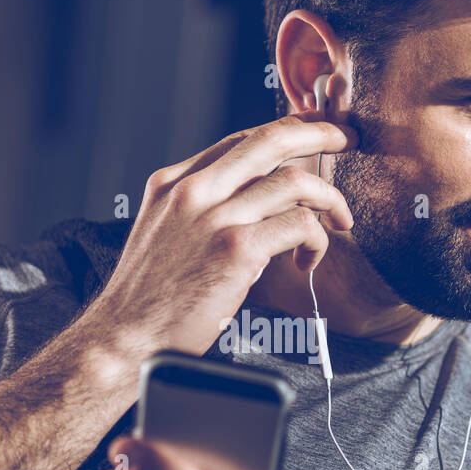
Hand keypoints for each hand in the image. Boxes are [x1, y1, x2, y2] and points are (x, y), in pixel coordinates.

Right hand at [81, 112, 356, 357]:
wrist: (124, 340)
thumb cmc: (148, 300)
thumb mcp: (162, 235)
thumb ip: (197, 211)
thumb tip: (246, 203)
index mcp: (173, 183)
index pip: (240, 140)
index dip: (284, 130)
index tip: (312, 133)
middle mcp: (193, 191)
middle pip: (270, 140)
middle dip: (319, 133)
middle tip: (346, 139)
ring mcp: (214, 218)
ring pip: (295, 182)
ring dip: (329, 198)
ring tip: (340, 221)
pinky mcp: (235, 251)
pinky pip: (299, 225)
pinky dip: (317, 241)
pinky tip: (309, 262)